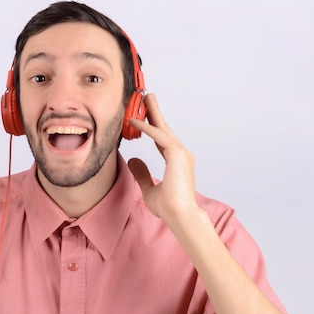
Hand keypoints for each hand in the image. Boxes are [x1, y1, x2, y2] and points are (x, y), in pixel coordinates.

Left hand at [127, 94, 203, 229]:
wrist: (180, 216)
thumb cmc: (169, 207)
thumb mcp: (148, 188)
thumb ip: (142, 173)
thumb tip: (133, 160)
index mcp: (176, 162)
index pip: (162, 139)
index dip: (152, 127)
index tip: (143, 116)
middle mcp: (181, 154)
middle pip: (164, 128)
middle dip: (154, 112)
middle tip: (146, 97)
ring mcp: (181, 153)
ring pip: (163, 128)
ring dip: (152, 112)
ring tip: (144, 98)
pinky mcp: (177, 154)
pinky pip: (159, 136)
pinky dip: (146, 127)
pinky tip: (134, 121)